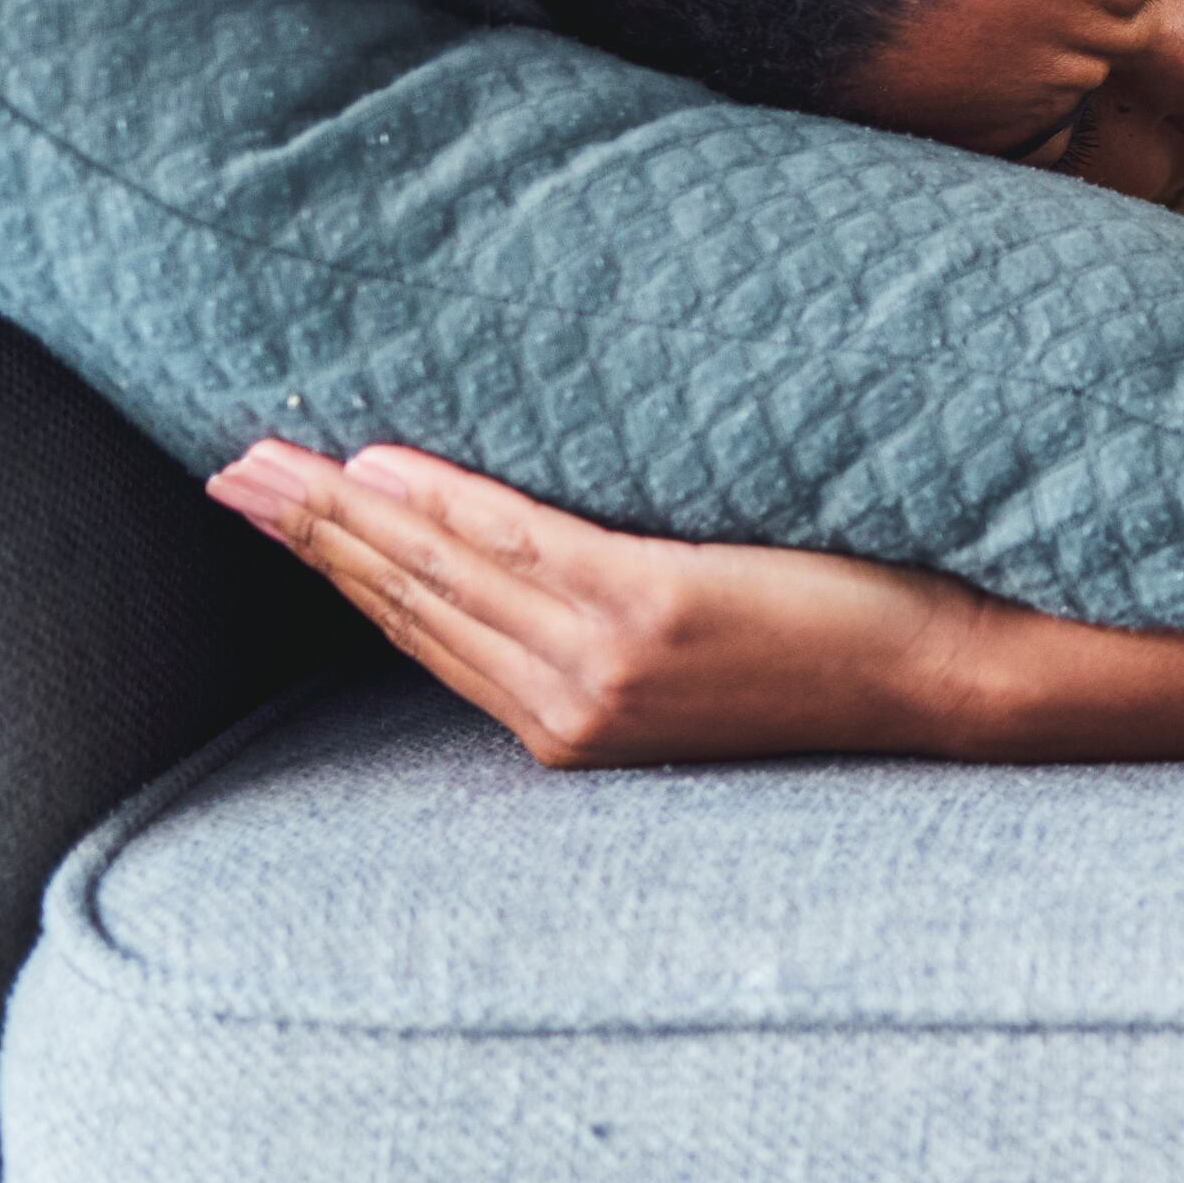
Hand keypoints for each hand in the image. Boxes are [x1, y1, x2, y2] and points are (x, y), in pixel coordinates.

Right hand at [207, 437, 995, 767]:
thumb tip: (574, 547)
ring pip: (443, 574)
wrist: (953, 677)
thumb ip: (628, 618)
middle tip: (229, 473)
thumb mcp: (711, 648)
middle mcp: (572, 705)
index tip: (279, 515)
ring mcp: (606, 666)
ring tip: (269, 463)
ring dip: (347, 516)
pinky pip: (520, 546)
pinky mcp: (652, 613)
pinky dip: (444, 505)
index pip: (433, 634)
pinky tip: (385, 467)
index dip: (348, 573)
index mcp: (579, 719)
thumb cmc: (850, 646)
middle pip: (412, 604)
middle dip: (312, 538)